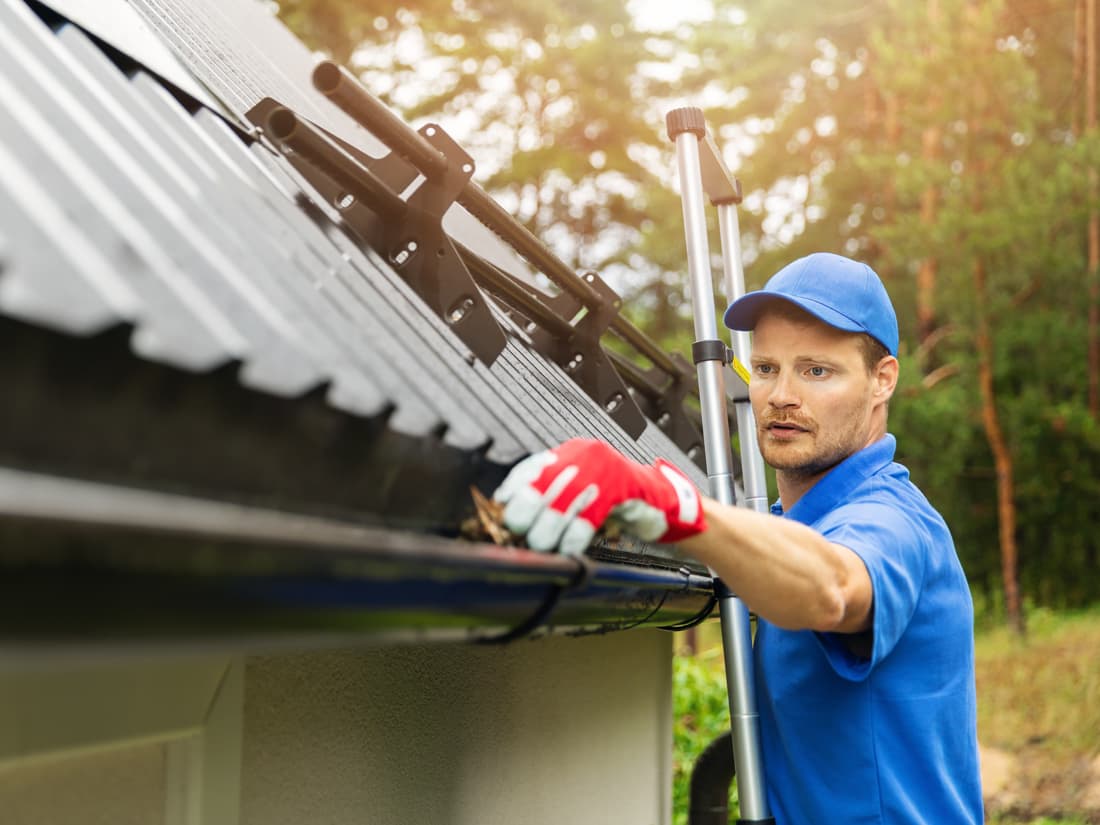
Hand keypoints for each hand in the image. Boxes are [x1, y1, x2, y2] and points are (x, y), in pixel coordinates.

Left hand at [492, 438, 705, 554]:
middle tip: (519, 534)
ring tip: (541, 545)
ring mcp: (603, 469)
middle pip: (542, 485)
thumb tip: (510, 509)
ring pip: (562, 504)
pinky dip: (573, 537)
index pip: (531, 467)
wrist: (659, 501)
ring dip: (547, 530)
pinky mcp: (621, 488)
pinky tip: (568, 549)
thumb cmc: (615, 500)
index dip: (513, 490)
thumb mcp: (579, 491)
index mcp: (571, 453)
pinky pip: (587, 517)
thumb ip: (551, 495)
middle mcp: (584, 455)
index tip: (501, 508)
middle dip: (526, 514)